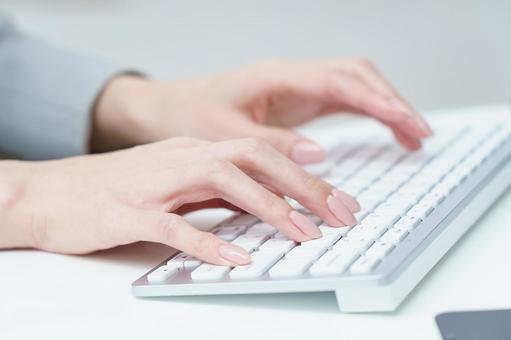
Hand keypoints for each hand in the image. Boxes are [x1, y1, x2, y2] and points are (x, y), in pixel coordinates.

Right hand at [0, 137, 358, 264]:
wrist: (53, 191)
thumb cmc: (118, 189)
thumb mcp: (176, 184)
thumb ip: (216, 192)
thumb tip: (262, 205)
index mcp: (197, 150)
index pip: (262, 154)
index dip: (305, 176)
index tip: (340, 201)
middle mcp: (183, 157)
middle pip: (254, 159)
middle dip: (303, 186)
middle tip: (340, 215)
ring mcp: (156, 183)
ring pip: (221, 182)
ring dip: (267, 207)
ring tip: (302, 233)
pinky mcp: (129, 211)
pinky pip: (173, 225)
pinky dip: (207, 240)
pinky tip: (236, 257)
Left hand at [93, 59, 431, 161]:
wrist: (167, 109)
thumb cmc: (189, 115)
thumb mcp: (224, 136)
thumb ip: (270, 146)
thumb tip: (318, 156)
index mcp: (276, 78)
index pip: (339, 81)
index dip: (377, 100)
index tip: (407, 120)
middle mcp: (291, 77)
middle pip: (357, 76)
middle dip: (392, 101)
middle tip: (420, 132)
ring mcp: (295, 88)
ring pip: (354, 86)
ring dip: (385, 106)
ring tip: (412, 136)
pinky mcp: (295, 103)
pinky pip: (342, 101)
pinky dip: (368, 114)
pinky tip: (383, 131)